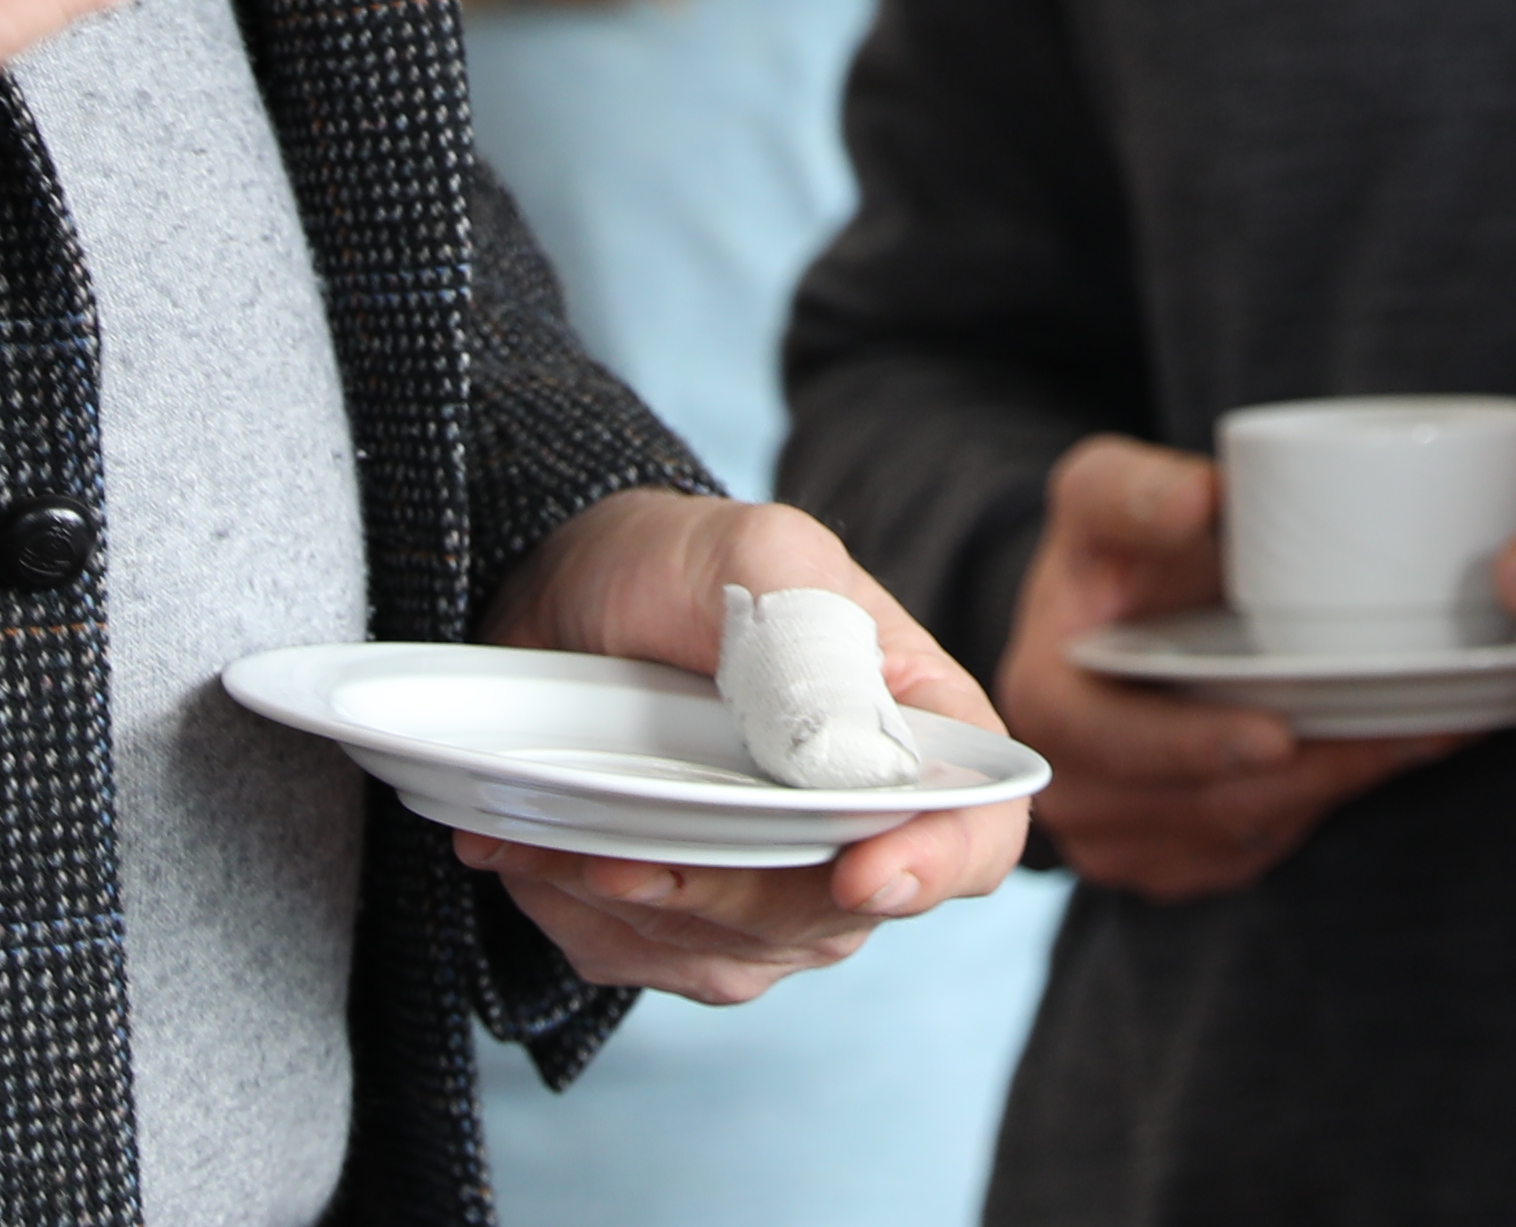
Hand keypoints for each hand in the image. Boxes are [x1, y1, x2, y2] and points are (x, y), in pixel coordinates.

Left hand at [467, 490, 1033, 997]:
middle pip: (840, 913)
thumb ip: (801, 623)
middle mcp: (858, 821)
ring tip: (562, 834)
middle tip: (631, 852)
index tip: (861, 874)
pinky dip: (584, 917)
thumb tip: (843, 745)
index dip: (939, 863)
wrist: (557, 602)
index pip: (977, 824)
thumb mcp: (748, 552)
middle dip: (732, 894)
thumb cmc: (673, 562)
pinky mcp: (685, 920)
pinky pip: (647, 963)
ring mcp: (774, 883)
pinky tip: (537, 849)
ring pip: (736, 953)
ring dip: (641, 907)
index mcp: (913, 726)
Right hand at [997, 434, 1460, 899]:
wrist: (1118, 609)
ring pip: (1239, 833)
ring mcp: (1118, 836)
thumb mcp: (1101, 489)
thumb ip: (1134, 490)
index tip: (1280, 735)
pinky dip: (1323, 805)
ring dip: (1333, 788)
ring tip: (1422, 731)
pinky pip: (1253, 851)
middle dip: (1305, 772)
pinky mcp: (1169, 857)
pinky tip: (1386, 754)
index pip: (1115, 743)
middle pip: (1198, 803)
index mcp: (1045, 701)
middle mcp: (1070, 787)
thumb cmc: (1113, 545)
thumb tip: (1196, 501)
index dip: (1197, 745)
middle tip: (1402, 729)